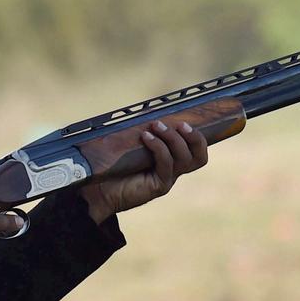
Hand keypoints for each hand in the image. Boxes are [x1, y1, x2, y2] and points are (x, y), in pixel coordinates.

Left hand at [79, 120, 208, 223]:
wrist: (99, 190)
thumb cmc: (113, 166)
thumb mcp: (133, 145)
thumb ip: (145, 132)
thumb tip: (149, 110)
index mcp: (171, 161)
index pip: (197, 151)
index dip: (198, 137)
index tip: (184, 121)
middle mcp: (173, 172)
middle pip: (200, 158)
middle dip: (194, 138)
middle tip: (180, 124)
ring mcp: (167, 180)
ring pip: (184, 159)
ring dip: (173, 138)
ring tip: (156, 126)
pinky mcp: (158, 186)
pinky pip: (166, 164)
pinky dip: (158, 147)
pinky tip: (146, 137)